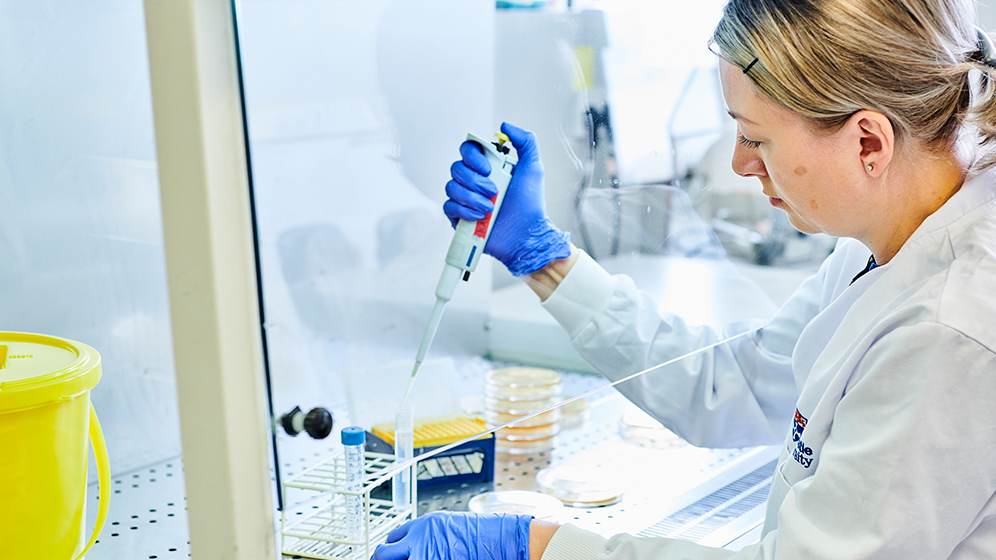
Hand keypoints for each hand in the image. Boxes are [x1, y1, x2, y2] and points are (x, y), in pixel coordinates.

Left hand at [372, 511, 530, 559]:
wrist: (494, 540)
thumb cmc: (477, 533)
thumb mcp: (445, 525)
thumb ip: (425, 535)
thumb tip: (411, 546)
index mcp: (422, 525)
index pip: (392, 538)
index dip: (389, 549)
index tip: (388, 555)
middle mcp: (419, 540)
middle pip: (383, 553)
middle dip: (382, 559)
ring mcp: (424, 555)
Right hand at [444, 122, 570, 275]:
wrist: (527, 234)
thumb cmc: (530, 203)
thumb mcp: (533, 167)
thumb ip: (525, 141)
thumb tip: (505, 125)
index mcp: (487, 167)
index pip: (467, 149)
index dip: (473, 157)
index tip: (489, 169)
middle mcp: (473, 181)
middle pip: (456, 168)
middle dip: (474, 180)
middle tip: (493, 191)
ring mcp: (465, 199)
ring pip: (451, 187)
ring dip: (471, 197)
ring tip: (490, 208)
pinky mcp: (459, 217)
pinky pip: (449, 207)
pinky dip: (464, 211)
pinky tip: (481, 217)